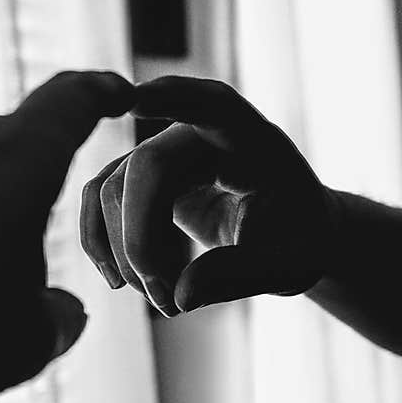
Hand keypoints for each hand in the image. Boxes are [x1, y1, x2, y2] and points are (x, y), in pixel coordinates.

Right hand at [80, 76, 339, 315]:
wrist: (290, 233)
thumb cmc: (299, 239)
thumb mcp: (290, 266)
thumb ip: (241, 275)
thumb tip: (181, 296)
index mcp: (250, 139)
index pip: (211, 106)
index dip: (172, 98)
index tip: (135, 99)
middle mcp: (199, 134)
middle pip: (145, 168)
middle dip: (141, 242)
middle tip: (169, 304)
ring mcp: (165, 152)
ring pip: (113, 188)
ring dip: (124, 253)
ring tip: (163, 300)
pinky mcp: (143, 177)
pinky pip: (102, 199)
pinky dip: (104, 242)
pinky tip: (124, 282)